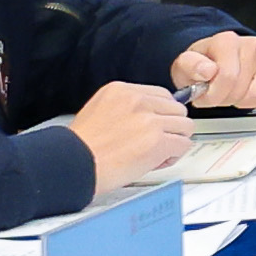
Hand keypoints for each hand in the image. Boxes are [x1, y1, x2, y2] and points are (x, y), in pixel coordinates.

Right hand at [71, 80, 191, 194]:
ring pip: (185, 127)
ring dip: (174, 142)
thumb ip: (127, 108)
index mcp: (121, 90)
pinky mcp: (157, 141)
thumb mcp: (99, 111)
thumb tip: (153, 114)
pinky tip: (155, 162)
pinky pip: (183, 145)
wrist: (71, 166)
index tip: (155, 126)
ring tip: (154, 154)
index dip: (161, 115)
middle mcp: (137, 101)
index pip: (162, 95)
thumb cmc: (80, 148)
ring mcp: (149, 120)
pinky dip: (173, 156)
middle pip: (177, 110)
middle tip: (155, 143)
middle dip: (170, 128)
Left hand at [168, 31, 255, 112]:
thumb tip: (207, 70)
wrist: (213, 61)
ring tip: (231, 95)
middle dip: (227, 99)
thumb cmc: (200, 64)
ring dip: (244, 102)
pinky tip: (248, 97)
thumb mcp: (184, 65)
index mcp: (228, 41)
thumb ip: (191, 65)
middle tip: (216, 96)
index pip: (228, 77)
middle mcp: (253, 45)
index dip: (213, 94)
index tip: (203, 96)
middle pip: (244, 89)